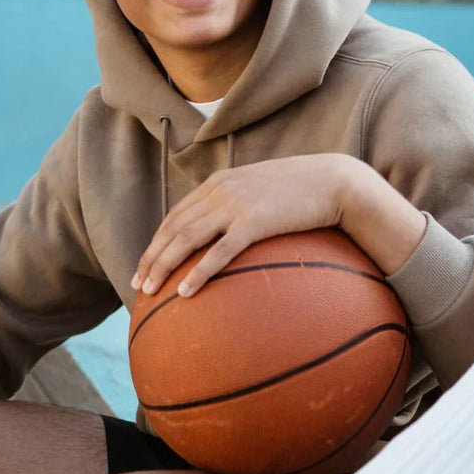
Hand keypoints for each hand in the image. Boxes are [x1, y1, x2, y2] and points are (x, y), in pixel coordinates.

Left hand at [131, 153, 426, 297]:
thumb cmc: (303, 191)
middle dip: (151, 258)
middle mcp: (219, 191)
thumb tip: (228, 236)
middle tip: (136, 287)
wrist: (336, 181)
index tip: (144, 266)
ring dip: (163, 267)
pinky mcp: (254, 222)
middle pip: (173, 228)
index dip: (156, 242)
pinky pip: (219, 252)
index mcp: (217, 183)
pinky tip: (185, 292)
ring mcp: (235, 205)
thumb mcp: (262, 191)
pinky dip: (198, 273)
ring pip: (187, 238)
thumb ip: (240, 207)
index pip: (176, 215)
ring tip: (150, 291)